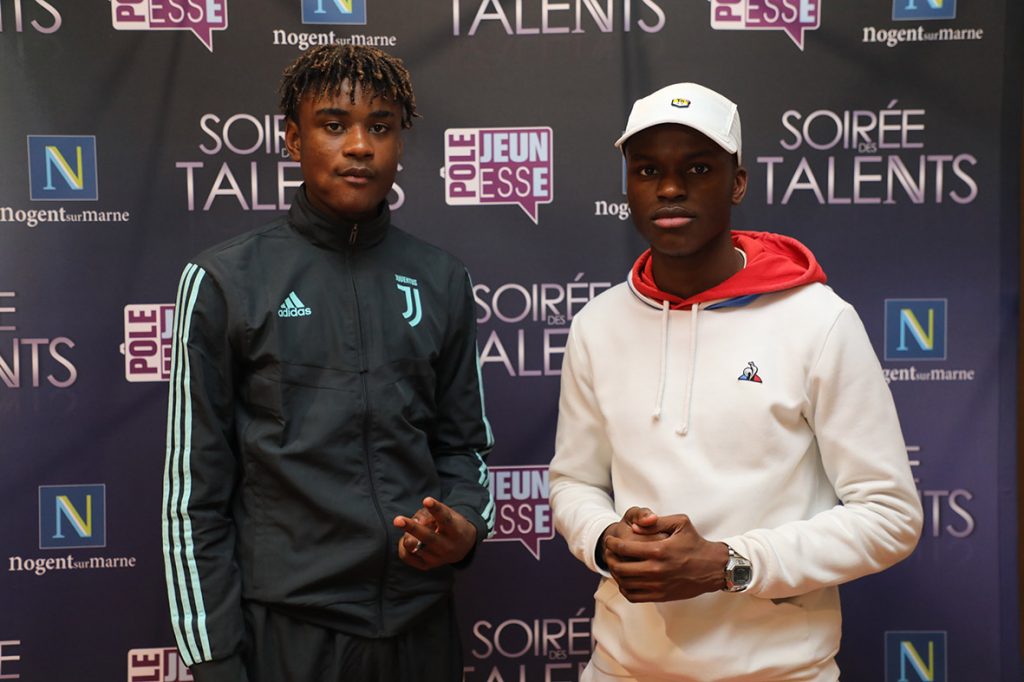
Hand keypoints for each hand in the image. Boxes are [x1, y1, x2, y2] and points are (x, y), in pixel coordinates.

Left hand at [394, 497, 476, 570]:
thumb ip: (429, 514)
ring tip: (403, 524)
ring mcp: (437, 558)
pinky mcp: (427, 566)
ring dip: (406, 535)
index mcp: (455, 531)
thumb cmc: (451, 525)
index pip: (445, 519)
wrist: (462, 548)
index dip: (436, 509)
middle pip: (428, 537)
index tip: (426, 500)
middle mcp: (447, 546)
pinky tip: (406, 538)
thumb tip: (412, 523)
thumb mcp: (448, 514)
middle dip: (412, 528)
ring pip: (415, 548)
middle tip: (397, 520)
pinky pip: (407, 556)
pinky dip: (402, 546)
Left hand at [604, 512, 728, 601]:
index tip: (609, 540)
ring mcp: (658, 585)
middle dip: (609, 558)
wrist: (713, 568)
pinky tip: (626, 579)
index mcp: (659, 550)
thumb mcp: (680, 523)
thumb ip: (656, 522)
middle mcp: (656, 570)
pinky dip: (624, 588)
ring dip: (615, 573)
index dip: (611, 543)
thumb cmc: (695, 543)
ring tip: (615, 564)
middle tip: (609, 552)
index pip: (624, 548)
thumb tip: (634, 527)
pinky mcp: (661, 596)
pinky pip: (634, 596)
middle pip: (620, 567)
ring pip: (625, 583)